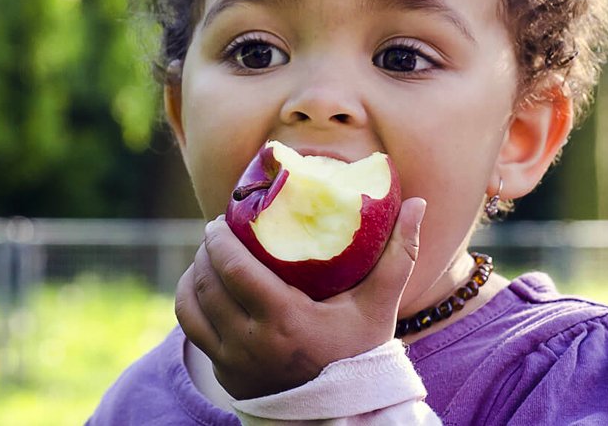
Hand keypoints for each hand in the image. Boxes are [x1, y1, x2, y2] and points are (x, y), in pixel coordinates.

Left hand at [174, 197, 425, 399]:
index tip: (219, 220)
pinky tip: (200, 287)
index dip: (218, 240)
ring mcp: (233, 362)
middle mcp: (251, 343)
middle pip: (208, 283)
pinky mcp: (224, 373)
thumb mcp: (380, 305)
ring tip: (206, 257)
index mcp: (285, 321)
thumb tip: (418, 203)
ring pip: (192, 306)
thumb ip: (400, 254)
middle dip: (205, 252)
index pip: (234, 269)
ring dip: (193, 275)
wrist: (343, 414)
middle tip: (214, 232)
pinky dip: (189, 303)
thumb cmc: (361, 354)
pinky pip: (191, 330)